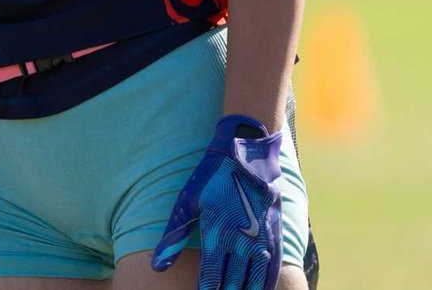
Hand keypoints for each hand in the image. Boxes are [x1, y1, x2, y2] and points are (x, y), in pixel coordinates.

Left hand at [151, 114, 284, 289]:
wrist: (247, 154)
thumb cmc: (213, 177)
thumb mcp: (187, 202)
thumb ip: (173, 237)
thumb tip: (156, 268)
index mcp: (217, 235)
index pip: (210, 279)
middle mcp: (241, 242)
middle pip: (233, 284)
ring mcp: (261, 240)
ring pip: (254, 281)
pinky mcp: (274, 234)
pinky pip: (272, 270)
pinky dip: (264, 284)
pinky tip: (258, 289)